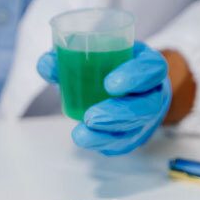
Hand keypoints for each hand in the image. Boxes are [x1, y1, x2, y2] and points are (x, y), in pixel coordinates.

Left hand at [37, 42, 171, 154]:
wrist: (129, 86)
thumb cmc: (113, 67)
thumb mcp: (99, 55)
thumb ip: (70, 57)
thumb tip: (46, 64)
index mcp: (149, 67)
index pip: (152, 69)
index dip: (134, 77)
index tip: (109, 84)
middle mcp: (153, 94)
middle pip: (146, 107)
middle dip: (118, 114)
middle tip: (91, 117)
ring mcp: (147, 118)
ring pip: (134, 130)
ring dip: (106, 135)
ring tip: (81, 134)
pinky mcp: (134, 135)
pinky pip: (123, 144)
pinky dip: (103, 145)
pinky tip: (87, 141)